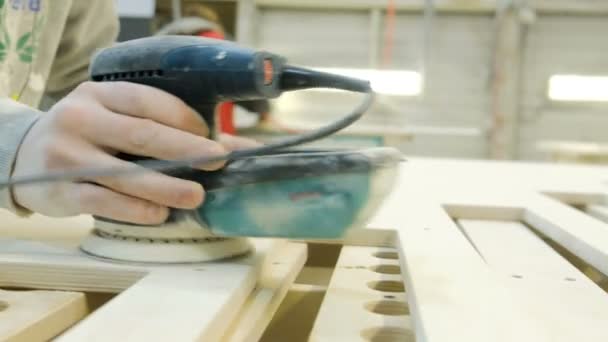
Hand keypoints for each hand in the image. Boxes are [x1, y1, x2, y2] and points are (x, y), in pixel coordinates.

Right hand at [12, 81, 228, 224]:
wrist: (22, 155)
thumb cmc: (85, 135)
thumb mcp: (110, 118)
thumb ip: (158, 126)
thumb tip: (233, 145)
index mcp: (97, 94)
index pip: (146, 100)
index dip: (183, 118)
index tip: (211, 136)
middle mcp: (79, 119)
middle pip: (141, 134)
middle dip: (185, 149)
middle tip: (218, 161)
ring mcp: (66, 155)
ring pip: (125, 173)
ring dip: (166, 186)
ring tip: (196, 195)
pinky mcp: (59, 190)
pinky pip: (104, 201)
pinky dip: (136, 209)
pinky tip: (159, 213)